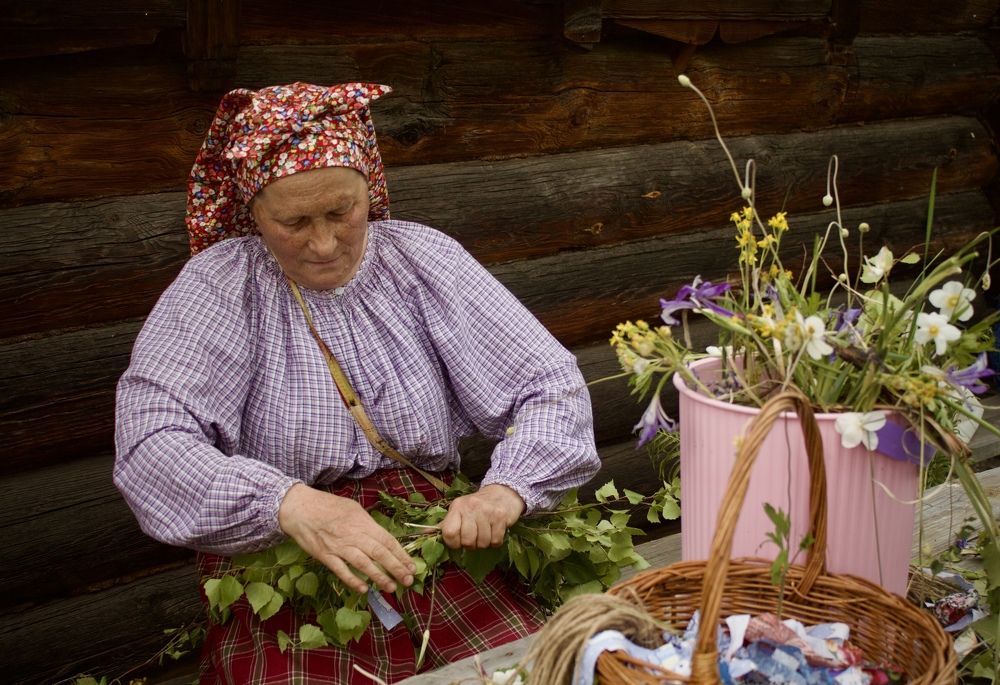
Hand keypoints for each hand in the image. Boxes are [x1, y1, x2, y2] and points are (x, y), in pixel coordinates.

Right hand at [277, 483, 415, 593]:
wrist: (300, 508)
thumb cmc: (328, 506)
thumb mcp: (353, 508)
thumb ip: (367, 524)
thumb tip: (383, 539)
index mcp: (363, 522)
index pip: (387, 540)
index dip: (400, 554)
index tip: (411, 566)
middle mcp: (353, 535)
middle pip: (379, 553)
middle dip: (396, 568)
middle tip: (408, 581)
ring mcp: (338, 546)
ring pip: (363, 564)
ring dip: (379, 577)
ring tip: (391, 587)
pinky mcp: (325, 556)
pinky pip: (341, 570)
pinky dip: (353, 580)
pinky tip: (364, 589)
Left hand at [440, 484, 524, 549]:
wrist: (502, 492)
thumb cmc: (477, 506)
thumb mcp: (459, 511)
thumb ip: (445, 524)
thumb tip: (424, 534)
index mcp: (457, 507)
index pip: (449, 533)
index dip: (453, 543)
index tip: (459, 542)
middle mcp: (470, 507)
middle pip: (467, 541)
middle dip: (471, 545)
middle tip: (475, 537)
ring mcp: (487, 511)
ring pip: (483, 543)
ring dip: (484, 543)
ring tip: (485, 533)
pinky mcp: (501, 517)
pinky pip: (496, 541)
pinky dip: (495, 541)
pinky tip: (495, 531)